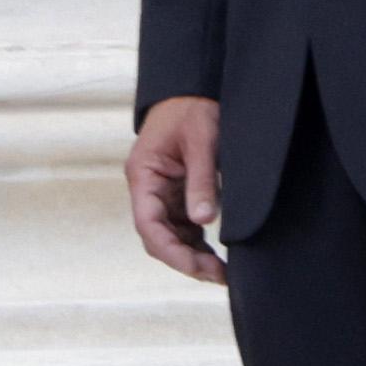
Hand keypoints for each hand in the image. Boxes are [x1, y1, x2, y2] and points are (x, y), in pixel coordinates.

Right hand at [127, 97, 227, 283]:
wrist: (194, 89)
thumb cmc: (194, 109)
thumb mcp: (202, 142)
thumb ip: (202, 182)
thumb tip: (204, 220)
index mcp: (144, 175)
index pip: (149, 225)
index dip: (172, 251)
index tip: (200, 268)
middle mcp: (148, 188)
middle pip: (157, 236)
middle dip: (184, 260)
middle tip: (219, 276)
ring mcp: (161, 192)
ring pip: (170, 234)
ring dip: (191, 255)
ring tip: (222, 272)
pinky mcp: (177, 192)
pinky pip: (181, 225)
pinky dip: (196, 242)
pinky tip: (215, 254)